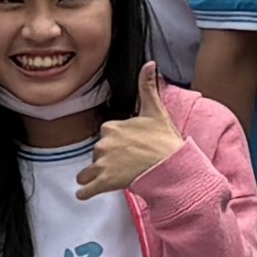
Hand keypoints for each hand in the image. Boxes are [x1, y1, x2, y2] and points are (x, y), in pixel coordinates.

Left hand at [76, 64, 183, 199]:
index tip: (127, 147)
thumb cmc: (165, 140)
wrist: (172, 165)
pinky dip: (84, 192)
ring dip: (94, 175)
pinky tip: (86, 193)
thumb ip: (147, 86)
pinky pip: (85, 190)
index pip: (106, 135)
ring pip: (87, 172)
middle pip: (97, 153)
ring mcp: (102, 164)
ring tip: (110, 178)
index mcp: (111, 127)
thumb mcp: (156, 111)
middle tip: (125, 164)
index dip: (115, 142)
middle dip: (106, 159)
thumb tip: (149, 64)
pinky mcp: (104, 183)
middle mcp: (103, 144)